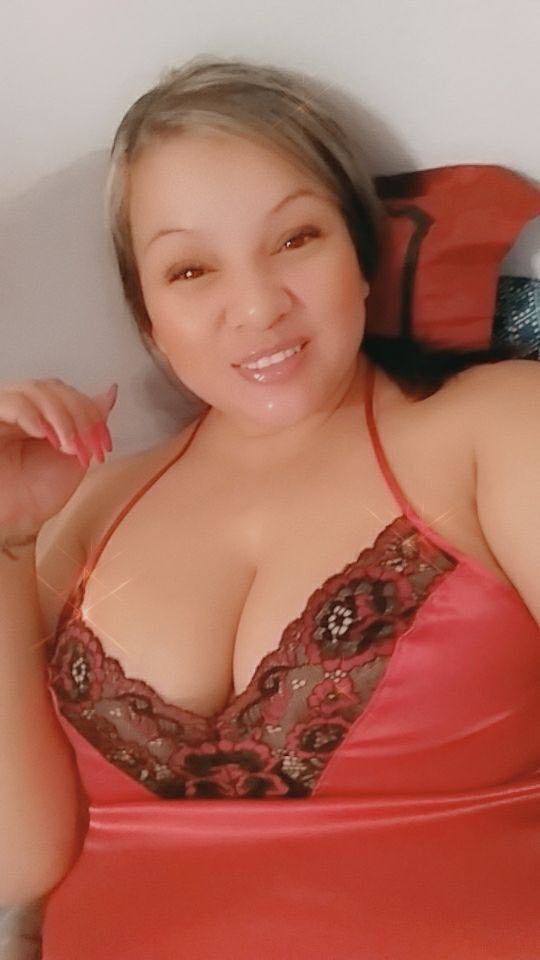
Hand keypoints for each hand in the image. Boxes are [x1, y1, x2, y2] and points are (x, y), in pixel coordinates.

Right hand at [0, 377, 117, 544]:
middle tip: (85, 447)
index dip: (90, 412)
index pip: (69, 394)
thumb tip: (110, 393)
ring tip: (67, 446)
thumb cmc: (38, 494)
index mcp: (44, 415)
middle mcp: (22, 409)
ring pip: (34, 390)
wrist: (14, 521)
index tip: (103, 443)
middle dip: (79, 415)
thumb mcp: (76, 456)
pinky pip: (9, 401)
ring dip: (59, 416)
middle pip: (53, 388)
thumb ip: (90, 424)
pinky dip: (30, 413)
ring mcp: (5, 413)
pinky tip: (41, 433)